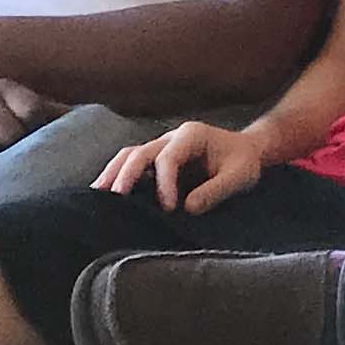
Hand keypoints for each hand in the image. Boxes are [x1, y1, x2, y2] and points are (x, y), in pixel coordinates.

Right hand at [98, 119, 268, 214]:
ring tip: (97, 193)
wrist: (247, 152)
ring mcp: (162, 146)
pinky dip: (118, 175)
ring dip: (113, 173)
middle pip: (141, 152)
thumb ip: (217, 190)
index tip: (168, 208)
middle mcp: (172, 137)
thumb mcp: (240, 177)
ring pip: (130, 155)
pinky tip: (105, 192)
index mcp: (192, 135)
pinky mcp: (157, 159)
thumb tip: (188, 208)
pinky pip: (133, 163)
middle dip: (126, 173)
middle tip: (116, 197)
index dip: (164, 183)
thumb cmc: (244, 163)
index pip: (169, 158)